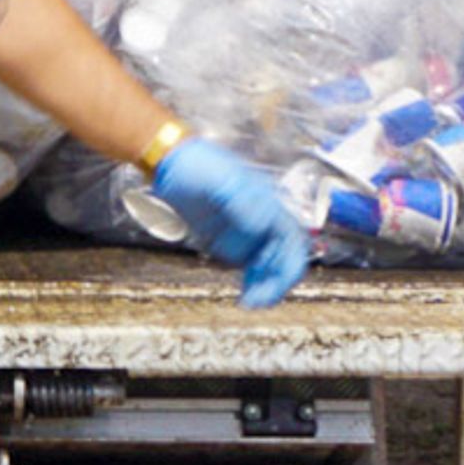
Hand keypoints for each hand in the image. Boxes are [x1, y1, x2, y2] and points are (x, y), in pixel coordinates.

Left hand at [153, 136, 309, 309]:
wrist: (171, 163)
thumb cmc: (198, 165)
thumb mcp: (222, 180)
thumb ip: (242, 202)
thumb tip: (261, 225)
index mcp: (269, 206)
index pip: (292, 242)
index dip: (290, 265)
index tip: (277, 284)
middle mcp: (262, 222)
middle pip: (282, 260)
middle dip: (276, 283)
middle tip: (258, 301)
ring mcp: (246, 233)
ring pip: (267, 269)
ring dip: (264, 287)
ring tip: (250, 302)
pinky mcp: (228, 242)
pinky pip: (248, 269)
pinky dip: (251, 284)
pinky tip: (244, 295)